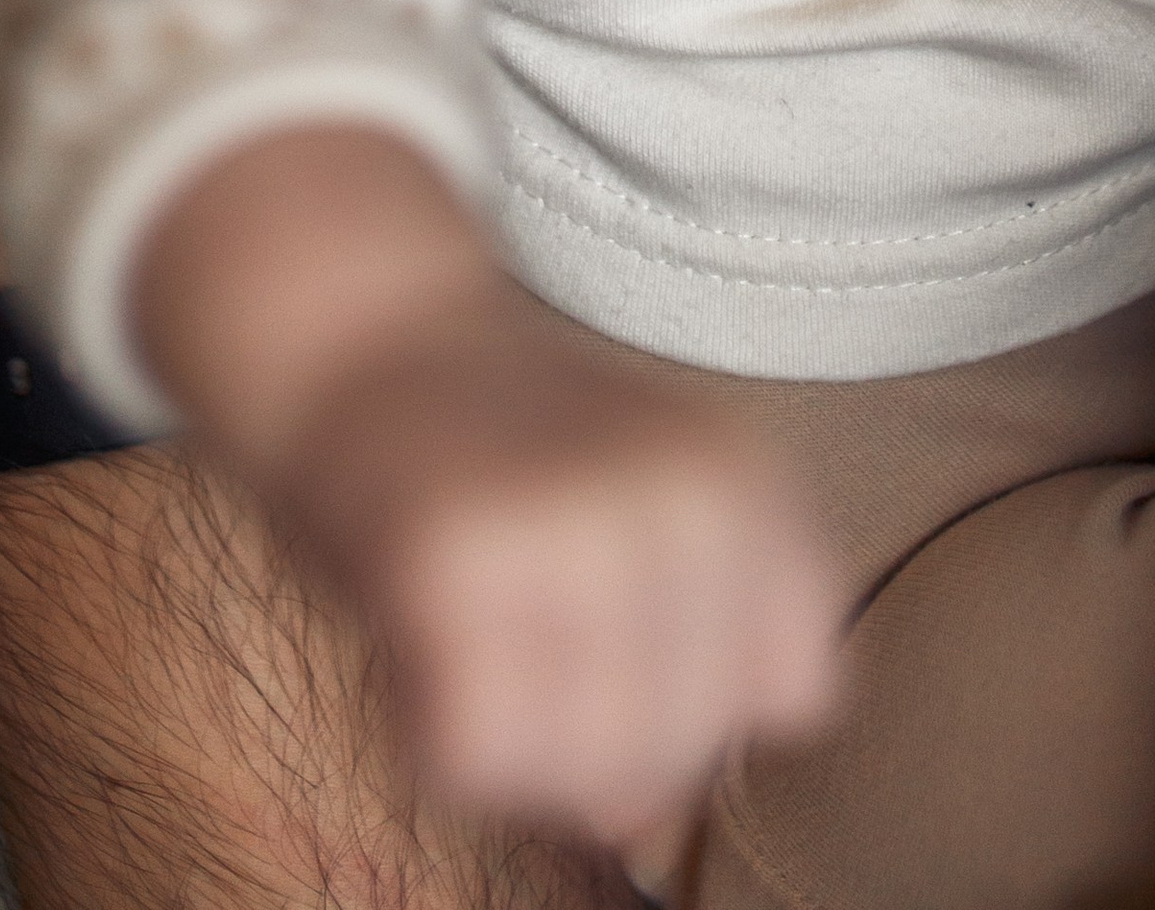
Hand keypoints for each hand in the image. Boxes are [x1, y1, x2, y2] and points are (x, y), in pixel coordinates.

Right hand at [133, 132, 839, 846]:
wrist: (355, 329)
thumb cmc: (502, 450)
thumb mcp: (637, 517)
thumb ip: (677, 664)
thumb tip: (639, 825)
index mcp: (745, 473)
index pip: (799, 692)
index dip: (706, 697)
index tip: (627, 632)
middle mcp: (679, 497)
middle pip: (684, 747)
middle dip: (601, 740)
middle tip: (521, 641)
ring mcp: (570, 527)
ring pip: (589, 772)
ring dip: (516, 751)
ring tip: (471, 646)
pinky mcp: (451, 564)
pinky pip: (474, 758)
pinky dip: (432, 738)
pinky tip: (415, 652)